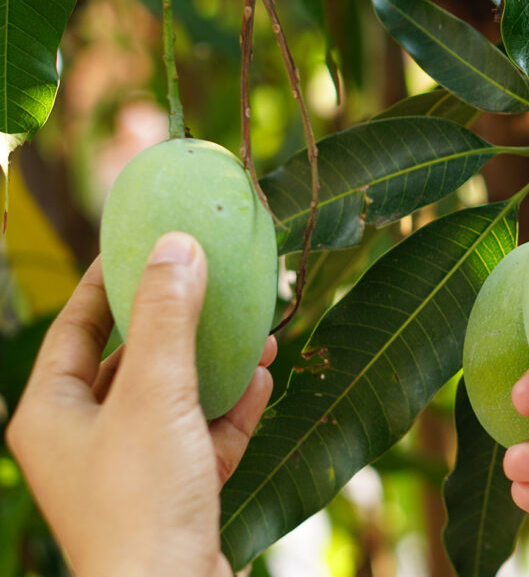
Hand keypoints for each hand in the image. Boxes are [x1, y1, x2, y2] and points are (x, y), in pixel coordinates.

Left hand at [5, 232, 275, 576]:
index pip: (74, 328)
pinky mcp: (172, 495)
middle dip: (177, 324)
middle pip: (129, 362)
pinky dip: (230, 409)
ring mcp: (129, 470)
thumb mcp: (154, 393)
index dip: (107, 281)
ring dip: (214, 365)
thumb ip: (167, 318)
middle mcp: (83, 440)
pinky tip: (262, 379)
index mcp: (52, 414)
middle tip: (211, 282)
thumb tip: (176, 247)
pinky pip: (201, 438)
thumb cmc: (141, 499)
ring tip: (256, 330)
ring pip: (172, 399)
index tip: (142, 243)